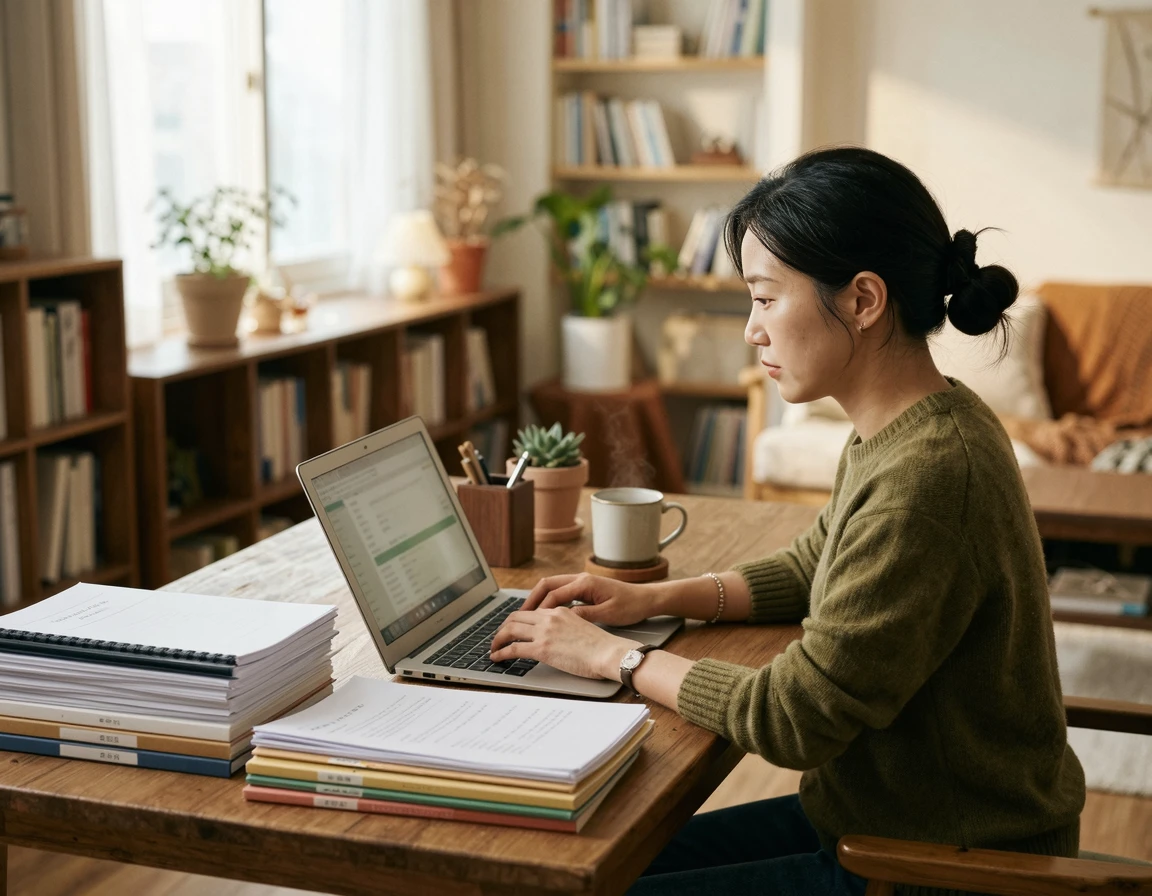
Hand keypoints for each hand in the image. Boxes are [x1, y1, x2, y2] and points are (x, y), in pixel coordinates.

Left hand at [490, 607, 640, 680]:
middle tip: (499, 638)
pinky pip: (513, 648)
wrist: (609, 652)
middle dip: (503, 627)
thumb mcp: (582, 627)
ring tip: (493, 648)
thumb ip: (566, 627)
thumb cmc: (602, 646)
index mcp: (560, 611)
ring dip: (497, 639)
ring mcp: (544, 632)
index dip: (517, 619)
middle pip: (515, 617)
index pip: (531, 611)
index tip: (512, 628)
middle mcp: (549, 617)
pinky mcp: (542, 649)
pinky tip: (497, 657)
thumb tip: (558, 637)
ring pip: (510, 630)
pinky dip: (501, 652)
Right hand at [521, 573, 656, 626]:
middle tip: (519, 616)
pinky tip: (545, 614)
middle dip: (531, 600)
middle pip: (547, 585)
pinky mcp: (585, 588)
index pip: (554, 595)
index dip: (540, 609)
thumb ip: (584, 615)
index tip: (529, 623)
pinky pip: (560, 591)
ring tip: (527, 616)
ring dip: (538, 599)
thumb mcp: (608, 614)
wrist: (647, 598)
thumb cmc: (631, 606)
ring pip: (552, 587)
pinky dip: (549, 600)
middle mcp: (581, 579)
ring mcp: (582, 582)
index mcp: (585, 583)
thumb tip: (561, 619)